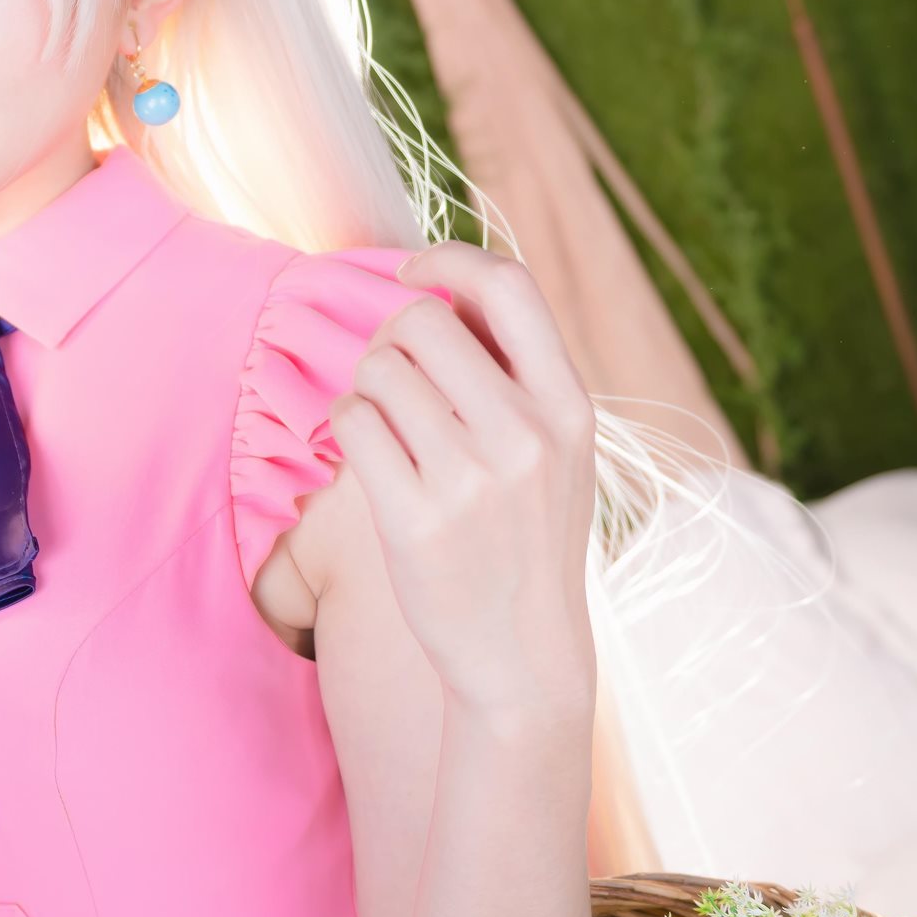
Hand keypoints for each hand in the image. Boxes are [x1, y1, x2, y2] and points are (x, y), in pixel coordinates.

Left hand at [331, 243, 596, 721]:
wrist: (523, 657)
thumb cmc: (528, 540)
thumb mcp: (559, 452)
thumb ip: (518, 376)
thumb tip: (444, 289)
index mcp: (568, 406)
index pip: (509, 286)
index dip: (450, 259)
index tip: (415, 271)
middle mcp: (525, 434)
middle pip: (423, 321)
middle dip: (392, 338)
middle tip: (395, 379)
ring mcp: (470, 478)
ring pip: (378, 369)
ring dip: (368, 388)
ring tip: (389, 429)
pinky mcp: (414, 518)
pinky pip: (352, 422)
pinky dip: (348, 427)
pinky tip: (370, 457)